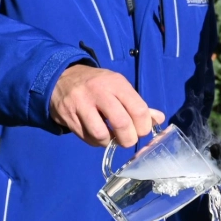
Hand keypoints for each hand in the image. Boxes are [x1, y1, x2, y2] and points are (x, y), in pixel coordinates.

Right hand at [50, 64, 164, 147]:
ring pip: (101, 134)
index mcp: (116, 83)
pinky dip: (96, 142)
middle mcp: (99, 92)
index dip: (144, 126)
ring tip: (111, 138)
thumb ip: (138, 104)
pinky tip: (97, 135)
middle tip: (128, 140)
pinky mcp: (67, 116)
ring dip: (110, 142)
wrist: (61, 77)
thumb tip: (159, 119)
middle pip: (121, 123)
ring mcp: (80, 104)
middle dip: (129, 138)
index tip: (142, 131)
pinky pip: (86, 137)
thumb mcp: (118, 87)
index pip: (139, 109)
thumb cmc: (97, 84)